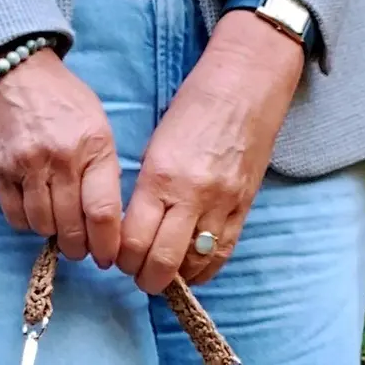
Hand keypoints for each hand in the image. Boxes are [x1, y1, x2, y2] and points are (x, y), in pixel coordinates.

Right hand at [0, 47, 121, 267]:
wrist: (9, 71)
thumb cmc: (60, 100)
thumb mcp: (97, 124)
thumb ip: (103, 168)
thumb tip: (108, 219)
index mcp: (94, 146)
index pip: (103, 213)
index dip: (107, 245)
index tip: (107, 257)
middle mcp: (61, 158)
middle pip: (73, 227)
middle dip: (80, 248)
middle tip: (82, 250)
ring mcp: (27, 165)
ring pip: (43, 226)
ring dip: (52, 235)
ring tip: (58, 227)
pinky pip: (15, 217)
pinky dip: (27, 223)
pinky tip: (34, 213)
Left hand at [117, 13, 304, 291]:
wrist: (246, 86)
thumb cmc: (194, 108)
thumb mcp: (156, 146)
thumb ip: (146, 190)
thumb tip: (135, 230)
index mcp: (161, 176)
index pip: (134, 240)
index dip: (122, 259)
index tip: (118, 259)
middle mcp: (192, 196)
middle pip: (162, 261)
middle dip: (144, 277)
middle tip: (137, 275)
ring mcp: (222, 205)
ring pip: (194, 265)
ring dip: (175, 278)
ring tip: (164, 274)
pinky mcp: (244, 208)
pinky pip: (223, 255)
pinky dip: (204, 271)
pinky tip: (191, 272)